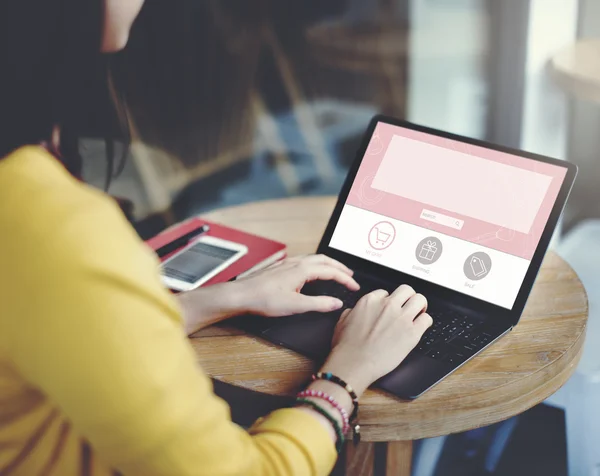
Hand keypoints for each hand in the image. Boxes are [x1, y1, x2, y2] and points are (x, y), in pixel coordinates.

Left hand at [234, 254, 359, 316]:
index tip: (354, 287)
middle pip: (325, 260)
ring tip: (335, 271)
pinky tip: (311, 271)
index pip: (331, 271)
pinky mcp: (280, 267)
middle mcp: (296, 263)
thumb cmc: (264, 300)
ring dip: (328, 264)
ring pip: (314, 258)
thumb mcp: (295, 305)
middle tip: (350, 276)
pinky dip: (315, 264)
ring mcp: (287, 263)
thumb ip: (319, 304)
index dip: (345, 279)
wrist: (241, 295)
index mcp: (302, 270)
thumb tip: (336, 303)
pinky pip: (304, 260)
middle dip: (340, 267)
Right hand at [321, 285, 432, 396]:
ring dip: (420, 306)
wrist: (354, 363)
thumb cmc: (346, 347)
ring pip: (420, 299)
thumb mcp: (342, 321)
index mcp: (370, 301)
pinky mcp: (412, 333)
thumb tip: (355, 311)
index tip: (390, 308)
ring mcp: (401, 318)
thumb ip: (352, 311)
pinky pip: (427, 319)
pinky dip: (425, 322)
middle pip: (407, 290)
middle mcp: (387, 306)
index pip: (386, 292)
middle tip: (408, 306)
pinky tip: (420, 327)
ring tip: (418, 313)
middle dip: (408, 298)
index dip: (389, 301)